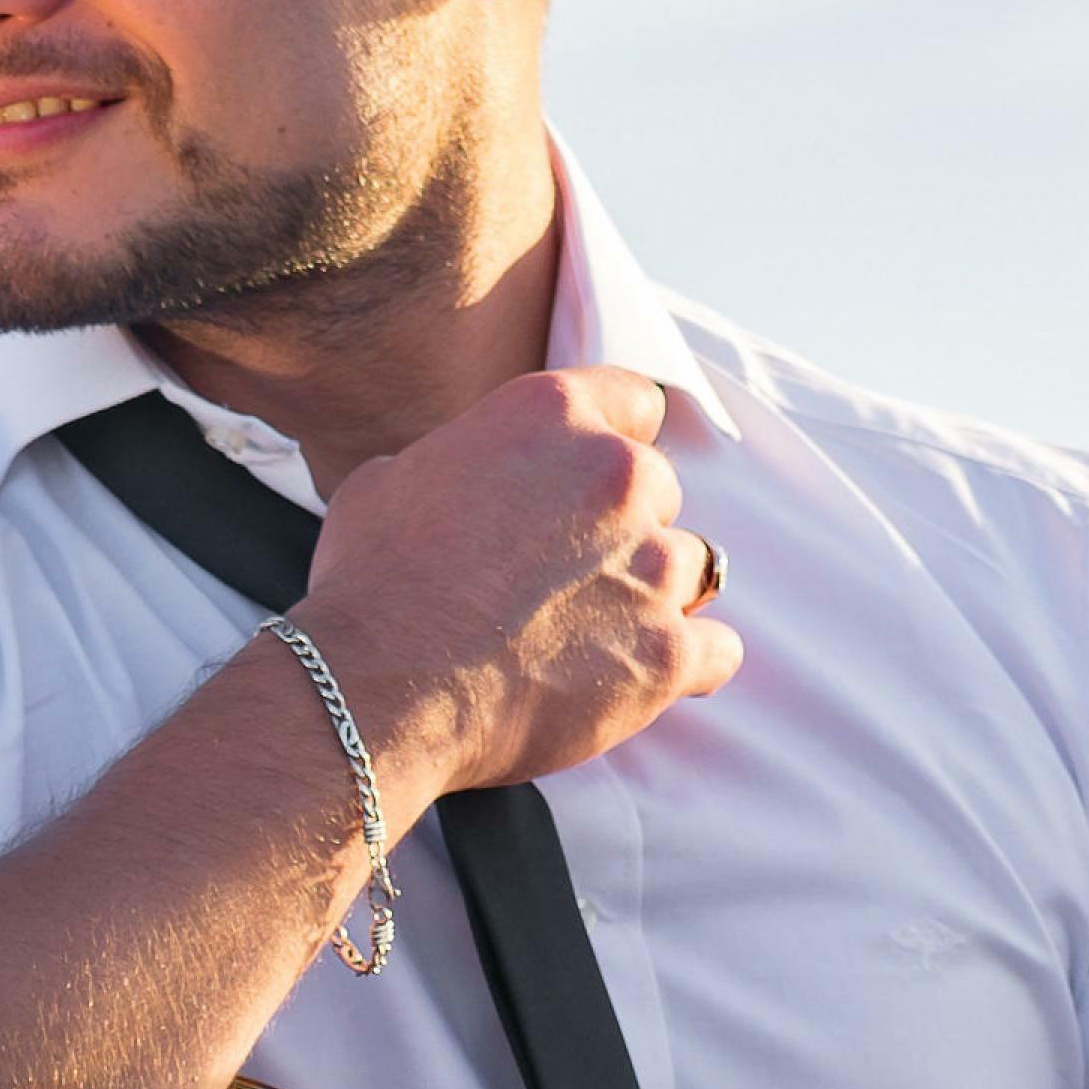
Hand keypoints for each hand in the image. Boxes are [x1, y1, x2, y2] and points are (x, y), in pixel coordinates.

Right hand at [296, 366, 741, 797]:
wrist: (378, 686)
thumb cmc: (371, 584)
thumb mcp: (389, 480)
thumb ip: (455, 463)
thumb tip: (455, 482)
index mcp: (551, 414)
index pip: (634, 402)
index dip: (614, 442)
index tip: (592, 482)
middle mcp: (615, 476)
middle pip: (660, 489)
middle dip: (623, 528)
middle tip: (567, 575)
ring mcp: (652, 565)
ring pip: (692, 567)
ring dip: (653, 594)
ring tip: (595, 634)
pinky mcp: (668, 652)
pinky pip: (718, 650)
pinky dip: (687, 664)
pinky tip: (641, 678)